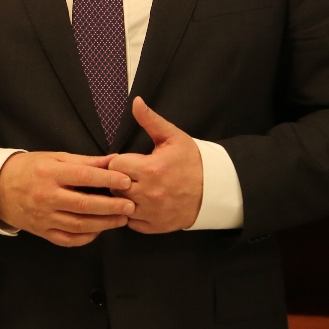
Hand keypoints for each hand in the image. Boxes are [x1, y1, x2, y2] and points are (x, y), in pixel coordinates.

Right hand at [0, 151, 134, 246]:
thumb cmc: (30, 168)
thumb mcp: (55, 157)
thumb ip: (85, 162)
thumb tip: (113, 161)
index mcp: (51, 173)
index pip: (84, 177)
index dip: (107, 180)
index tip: (126, 181)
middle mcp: (47, 196)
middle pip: (84, 205)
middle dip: (111, 207)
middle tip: (130, 206)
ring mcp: (44, 217)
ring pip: (79, 225)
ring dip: (104, 224)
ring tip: (122, 219)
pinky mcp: (42, 232)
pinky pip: (68, 239)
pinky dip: (86, 237)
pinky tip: (99, 231)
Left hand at [106, 97, 202, 232]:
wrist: (214, 189)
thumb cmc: (192, 161)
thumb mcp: (173, 136)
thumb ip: (150, 120)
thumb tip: (136, 102)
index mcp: (150, 169)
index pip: (114, 166)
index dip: (118, 162)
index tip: (127, 161)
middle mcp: (148, 194)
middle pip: (114, 187)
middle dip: (118, 179)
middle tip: (130, 175)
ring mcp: (151, 213)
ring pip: (120, 206)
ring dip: (124, 197)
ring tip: (134, 189)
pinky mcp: (155, 227)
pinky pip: (130, 223)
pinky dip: (132, 214)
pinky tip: (140, 204)